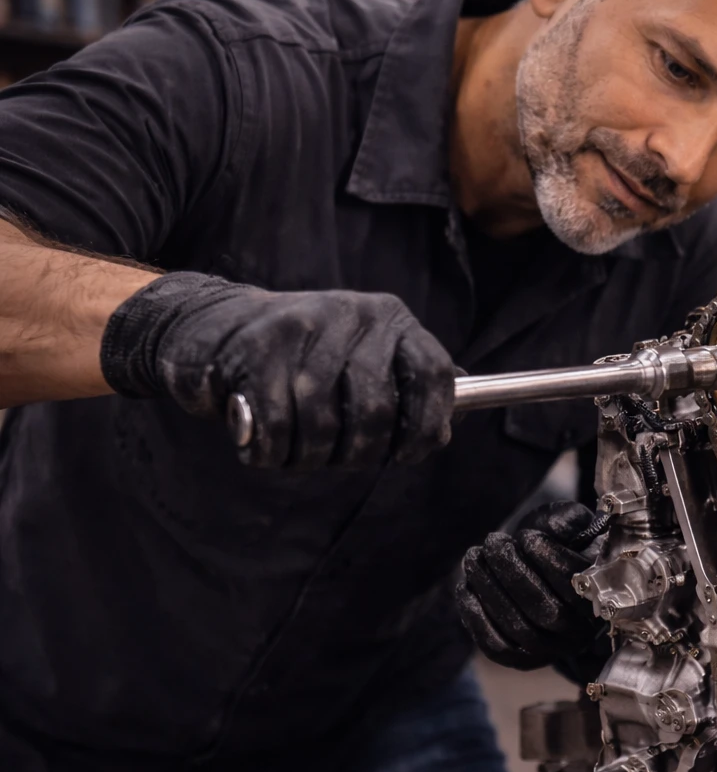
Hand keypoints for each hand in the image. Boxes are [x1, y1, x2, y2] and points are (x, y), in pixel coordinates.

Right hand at [100, 271, 454, 469]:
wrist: (211, 326)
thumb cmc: (299, 360)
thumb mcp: (361, 358)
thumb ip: (405, 387)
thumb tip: (449, 426)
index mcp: (391, 321)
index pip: (433, 374)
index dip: (426, 425)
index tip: (404, 454)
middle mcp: (355, 314)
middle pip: (375, 411)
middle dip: (355, 453)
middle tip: (333, 457)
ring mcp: (306, 325)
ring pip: (322, 424)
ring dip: (307, 456)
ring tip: (294, 450)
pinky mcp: (258, 346)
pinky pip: (278, 426)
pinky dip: (271, 453)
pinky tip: (264, 447)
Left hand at [457, 502, 606, 670]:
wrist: (550, 582)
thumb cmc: (561, 547)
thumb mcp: (573, 527)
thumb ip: (568, 520)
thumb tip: (554, 528)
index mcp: (599, 597)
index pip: (575, 584)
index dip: (548, 559)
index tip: (525, 536)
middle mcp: (580, 633)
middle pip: (546, 611)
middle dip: (512, 572)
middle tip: (492, 542)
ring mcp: (551, 651)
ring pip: (518, 628)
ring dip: (489, 589)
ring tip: (473, 557)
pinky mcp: (522, 661)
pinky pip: (496, 647)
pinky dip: (476, 617)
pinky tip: (465, 587)